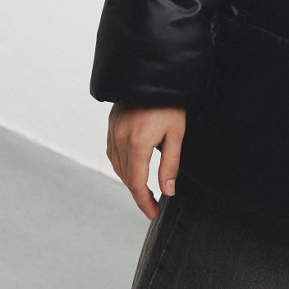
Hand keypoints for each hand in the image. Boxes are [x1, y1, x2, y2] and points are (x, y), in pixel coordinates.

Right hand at [106, 103, 186, 220]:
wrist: (154, 75)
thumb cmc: (170, 102)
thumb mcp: (176, 133)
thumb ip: (171, 164)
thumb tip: (168, 190)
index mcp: (137, 144)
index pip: (137, 184)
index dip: (144, 202)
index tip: (153, 213)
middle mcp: (120, 140)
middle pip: (126, 178)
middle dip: (139, 193)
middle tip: (153, 203)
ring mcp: (113, 132)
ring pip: (117, 167)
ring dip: (130, 180)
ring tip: (145, 189)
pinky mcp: (111, 125)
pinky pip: (113, 153)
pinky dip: (122, 165)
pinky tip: (132, 168)